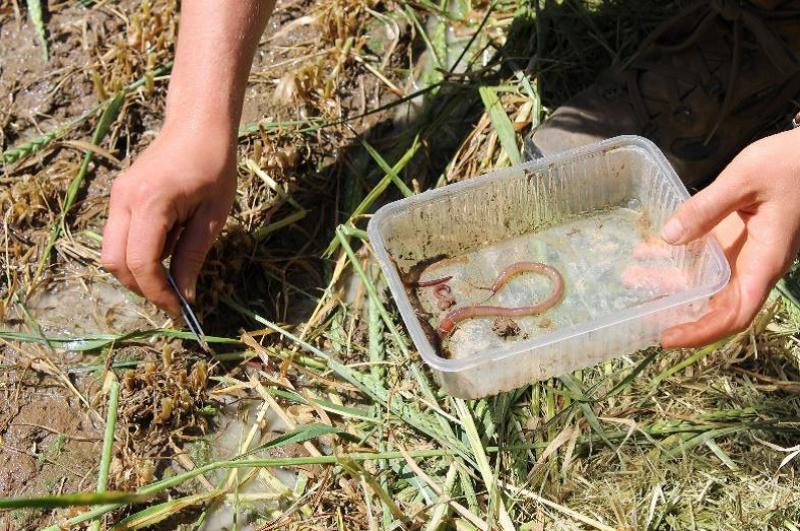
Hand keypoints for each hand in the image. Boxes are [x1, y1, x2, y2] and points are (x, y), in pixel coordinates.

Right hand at [101, 125, 236, 314]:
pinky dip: (136, 254)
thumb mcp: (213, 215)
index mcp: (151, 202)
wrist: (197, 125)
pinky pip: (118, 237)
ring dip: (138, 272)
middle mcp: (123, 199)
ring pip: (112, 252)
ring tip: (174, 274)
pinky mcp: (118, 197)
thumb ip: (194, 255)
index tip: (179, 308)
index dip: (158, 292)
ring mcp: (116, 197)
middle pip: (115, 262)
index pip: (141, 262)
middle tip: (175, 298)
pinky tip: (166, 250)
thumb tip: (185, 294)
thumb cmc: (214, 165)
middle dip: (143, 287)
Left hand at [660, 128, 799, 347]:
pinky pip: (704, 257)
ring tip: (631, 278)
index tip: (668, 338)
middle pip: (716, 304)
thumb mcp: (744, 179)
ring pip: (704, 281)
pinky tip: (646, 252)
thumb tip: (670, 237)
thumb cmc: (790, 162)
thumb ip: (706, 208)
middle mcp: (754, 264)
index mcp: (764, 260)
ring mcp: (744, 252)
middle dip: (678, 312)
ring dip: (669, 282)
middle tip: (638, 314)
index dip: (702, 331)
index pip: (736, 313)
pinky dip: (675, 258)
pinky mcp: (735, 237)